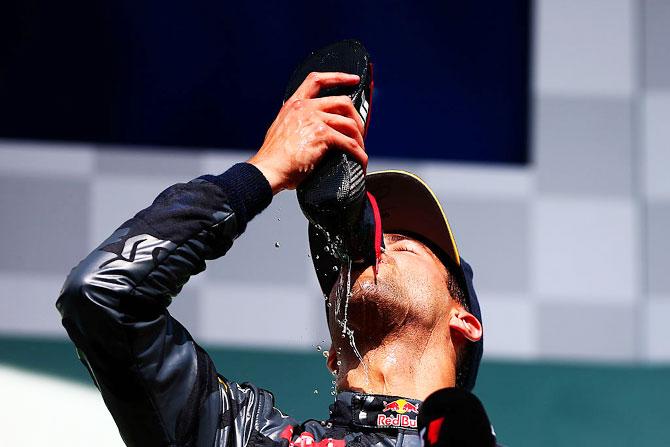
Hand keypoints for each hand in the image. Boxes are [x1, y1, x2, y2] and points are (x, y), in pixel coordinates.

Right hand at [248, 72, 367, 193]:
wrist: (268, 170)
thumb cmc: (274, 158)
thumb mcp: (281, 130)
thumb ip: (296, 123)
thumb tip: (312, 131)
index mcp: (294, 105)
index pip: (317, 80)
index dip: (338, 77)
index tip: (352, 79)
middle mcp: (305, 108)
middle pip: (342, 102)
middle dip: (357, 117)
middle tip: (361, 130)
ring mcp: (314, 120)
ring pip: (349, 123)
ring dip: (359, 138)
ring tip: (360, 150)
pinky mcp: (322, 135)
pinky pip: (349, 142)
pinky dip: (358, 153)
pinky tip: (360, 160)